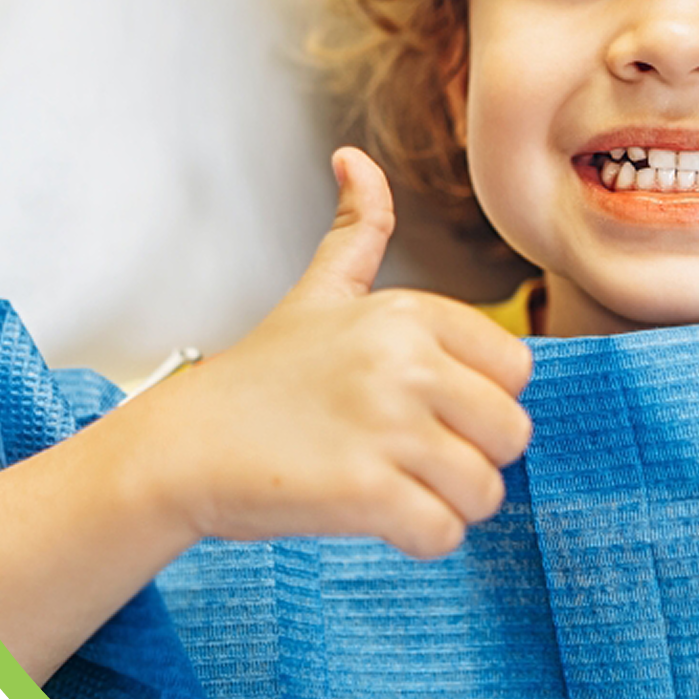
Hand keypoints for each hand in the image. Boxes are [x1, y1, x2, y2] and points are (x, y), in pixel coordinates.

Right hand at [135, 148, 534, 557]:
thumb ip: (357, 229)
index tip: (430, 409)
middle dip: (475, 458)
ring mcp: (387, 425)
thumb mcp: (318, 293)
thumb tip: (355, 157)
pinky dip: (422, 541)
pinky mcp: (365, 490)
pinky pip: (445, 534)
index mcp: (409, 311)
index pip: (517, 369)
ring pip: (486, 490)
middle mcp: (406, 360)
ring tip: (397, 488)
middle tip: (415, 459)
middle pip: (512, 433)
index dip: (481, 402)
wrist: (181, 446)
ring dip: (450, 505)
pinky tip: (381, 521)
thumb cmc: (259, 377)